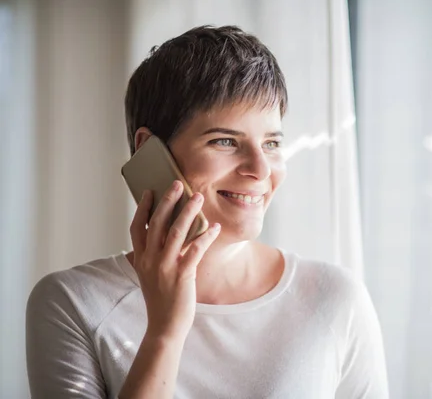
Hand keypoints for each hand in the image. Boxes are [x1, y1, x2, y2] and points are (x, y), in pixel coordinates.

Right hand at [129, 180, 220, 341]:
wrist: (164, 327)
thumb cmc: (160, 301)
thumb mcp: (147, 277)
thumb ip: (146, 260)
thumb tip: (144, 246)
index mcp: (140, 260)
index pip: (137, 228)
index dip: (142, 208)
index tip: (149, 191)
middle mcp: (149, 260)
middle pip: (156, 224)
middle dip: (168, 201)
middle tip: (178, 184)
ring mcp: (164, 268)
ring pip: (175, 232)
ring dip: (188, 213)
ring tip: (199, 197)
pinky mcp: (182, 275)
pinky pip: (195, 250)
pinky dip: (205, 236)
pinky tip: (215, 226)